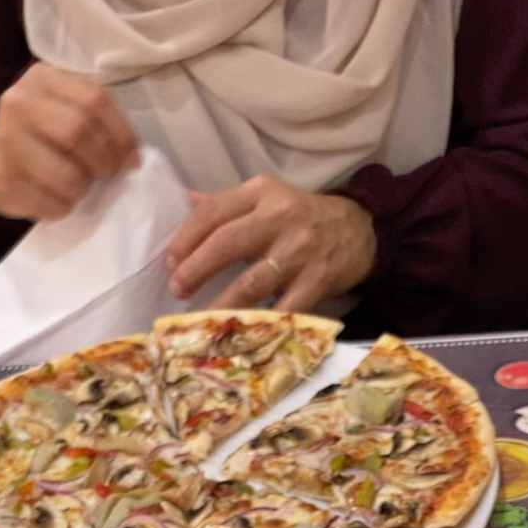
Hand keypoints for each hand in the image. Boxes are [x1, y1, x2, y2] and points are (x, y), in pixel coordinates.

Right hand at [0, 61, 138, 221]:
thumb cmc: (41, 135)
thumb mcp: (65, 110)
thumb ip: (98, 120)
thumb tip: (133, 158)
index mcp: (41, 78)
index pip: (94, 100)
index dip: (121, 133)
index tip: (131, 157)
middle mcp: (17, 103)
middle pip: (78, 133)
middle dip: (103, 162)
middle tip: (104, 174)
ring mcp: (5, 140)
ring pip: (68, 175)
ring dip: (83, 189)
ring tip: (77, 185)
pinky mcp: (1, 179)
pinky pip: (53, 204)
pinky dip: (63, 207)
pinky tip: (55, 198)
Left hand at [166, 174, 375, 309]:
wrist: (357, 231)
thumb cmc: (298, 217)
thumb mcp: (262, 200)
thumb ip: (221, 204)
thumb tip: (175, 200)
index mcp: (260, 193)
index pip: (212, 212)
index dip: (185, 238)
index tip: (169, 260)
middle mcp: (279, 217)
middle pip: (227, 244)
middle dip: (195, 269)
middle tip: (177, 289)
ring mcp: (300, 251)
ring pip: (251, 282)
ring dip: (220, 304)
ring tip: (198, 318)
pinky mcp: (317, 281)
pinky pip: (283, 309)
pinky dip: (261, 323)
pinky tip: (241, 334)